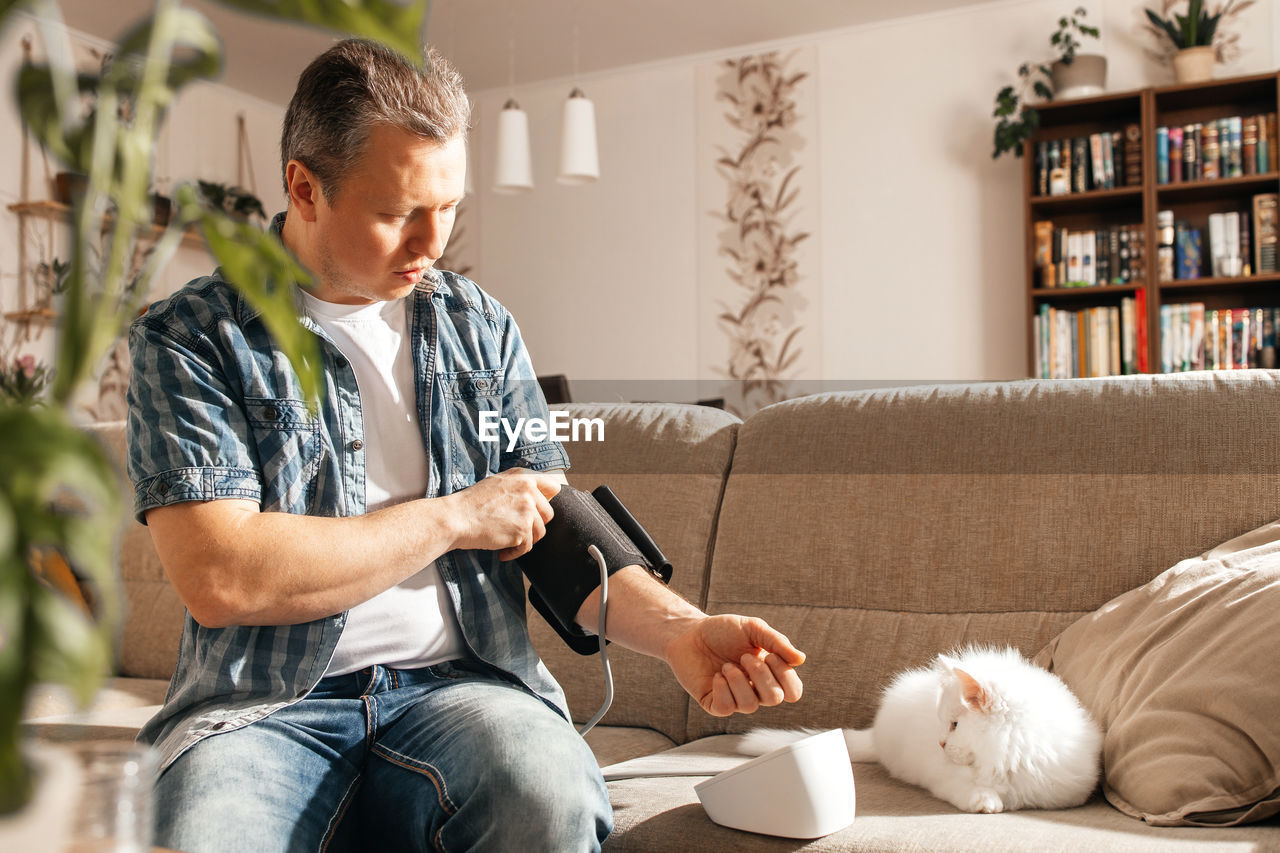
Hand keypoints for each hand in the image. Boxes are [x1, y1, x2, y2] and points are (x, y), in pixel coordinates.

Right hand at [448, 468, 560, 559]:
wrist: (456, 518)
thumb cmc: (472, 503)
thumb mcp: (498, 483)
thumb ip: (520, 487)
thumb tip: (538, 497)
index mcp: (523, 477)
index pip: (553, 486)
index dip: (546, 501)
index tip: (535, 511)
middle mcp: (529, 490)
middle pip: (548, 514)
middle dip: (533, 525)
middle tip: (515, 530)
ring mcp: (527, 510)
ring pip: (539, 532)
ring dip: (524, 540)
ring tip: (506, 540)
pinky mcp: (522, 530)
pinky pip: (527, 547)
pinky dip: (514, 552)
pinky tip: (501, 552)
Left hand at [664, 615, 804, 715]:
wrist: (690, 632)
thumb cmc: (723, 631)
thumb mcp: (753, 628)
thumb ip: (777, 642)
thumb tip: (801, 659)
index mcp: (770, 674)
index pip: (793, 692)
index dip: (785, 676)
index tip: (769, 655)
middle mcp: (756, 690)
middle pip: (774, 699)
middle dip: (760, 675)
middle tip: (744, 656)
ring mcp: (735, 698)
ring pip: (750, 706)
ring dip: (738, 680)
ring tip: (726, 665)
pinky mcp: (715, 704)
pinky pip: (726, 708)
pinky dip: (723, 689)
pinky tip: (717, 675)